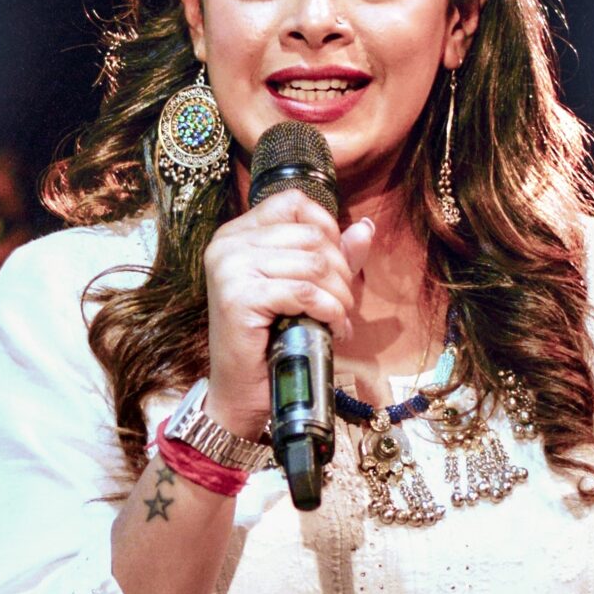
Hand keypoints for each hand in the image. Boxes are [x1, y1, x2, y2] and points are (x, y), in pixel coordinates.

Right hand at [203, 189, 372, 439]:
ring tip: (338, 318)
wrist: (242, 391)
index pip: (293, 202)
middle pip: (310, 235)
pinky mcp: (238, 296)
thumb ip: (334, 254)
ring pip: (313, 264)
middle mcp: (226, 243)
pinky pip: (304, 292)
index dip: (326, 228)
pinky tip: (333, 329)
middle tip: (342, 303)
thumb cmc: (272, 337)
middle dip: (340, 271)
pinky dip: (330, 311)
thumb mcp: (306, 286)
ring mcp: (229, 268)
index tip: (336, 264)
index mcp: (237, 232)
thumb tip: (367, 226)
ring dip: (339, 296)